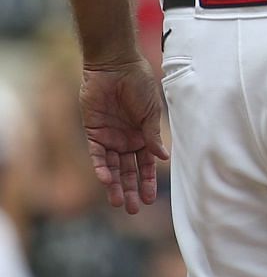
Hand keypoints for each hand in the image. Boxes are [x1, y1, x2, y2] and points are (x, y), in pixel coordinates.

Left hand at [80, 60, 168, 214]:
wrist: (115, 67)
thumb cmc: (139, 84)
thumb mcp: (151, 111)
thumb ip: (152, 135)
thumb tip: (163, 158)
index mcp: (143, 135)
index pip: (146, 164)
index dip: (148, 181)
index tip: (151, 199)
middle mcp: (126, 140)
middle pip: (128, 171)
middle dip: (131, 189)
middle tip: (134, 209)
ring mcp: (110, 138)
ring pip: (112, 168)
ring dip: (115, 185)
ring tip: (119, 203)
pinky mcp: (94, 133)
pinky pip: (96, 155)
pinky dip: (101, 168)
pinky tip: (106, 180)